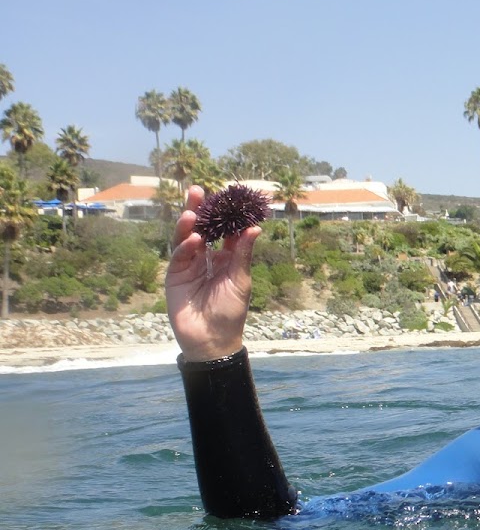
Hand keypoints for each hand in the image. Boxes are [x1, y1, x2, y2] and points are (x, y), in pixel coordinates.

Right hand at [165, 185, 259, 361]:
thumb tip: (255, 228)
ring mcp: (188, 265)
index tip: (228, 196)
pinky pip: (179, 256)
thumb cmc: (230, 311)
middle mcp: (206, 257)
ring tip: (193, 211)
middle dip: (199, 210)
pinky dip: (185, 247)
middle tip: (198, 190)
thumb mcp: (240, 280)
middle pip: (201, 229)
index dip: (225, 215)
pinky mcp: (175, 275)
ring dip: (187, 224)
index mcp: (226, 257)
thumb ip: (243, 254)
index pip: (224, 231)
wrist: (212, 339)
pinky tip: (193, 239)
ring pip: (186, 238)